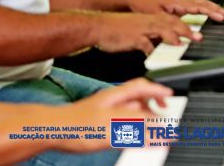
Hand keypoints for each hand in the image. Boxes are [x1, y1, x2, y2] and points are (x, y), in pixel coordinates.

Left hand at [52, 79, 172, 152]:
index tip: (170, 95)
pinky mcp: (98, 126)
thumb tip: (160, 126)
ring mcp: (104, 113)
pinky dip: (131, 130)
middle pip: (138, 99)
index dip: (157, 91)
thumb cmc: (77, 124)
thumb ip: (138, 125)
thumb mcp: (113, 124)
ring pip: (129, 112)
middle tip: (164, 114)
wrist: (53, 131)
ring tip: (152, 130)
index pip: (142, 87)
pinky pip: (121, 125)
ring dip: (143, 119)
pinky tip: (131, 137)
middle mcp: (112, 102)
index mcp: (117, 96)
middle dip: (153, 106)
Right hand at [93, 12, 199, 54]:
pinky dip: (153, 48)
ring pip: (161, 29)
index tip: (198, 34)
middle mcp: (148, 22)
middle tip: (198, 38)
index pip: (173, 21)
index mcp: (151, 20)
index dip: (186, 27)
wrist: (99, 26)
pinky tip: (158, 54)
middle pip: (171, 23)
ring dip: (174, 36)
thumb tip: (161, 46)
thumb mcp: (137, 32)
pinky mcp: (133, 37)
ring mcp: (141, 29)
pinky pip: (145, 43)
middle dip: (186, 30)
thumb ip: (151, 38)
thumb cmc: (116, 30)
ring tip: (183, 44)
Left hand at [126, 0, 223, 21]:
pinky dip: (202, 10)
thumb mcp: (156, 17)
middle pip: (203, 3)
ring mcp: (178, 4)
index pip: (199, 7)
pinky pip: (193, 6)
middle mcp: (179, 2)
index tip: (222, 17)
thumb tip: (183, 33)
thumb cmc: (142, 4)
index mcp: (177, 3)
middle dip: (217, 9)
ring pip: (199, 4)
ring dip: (210, 8)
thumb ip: (170, 25)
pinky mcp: (174, 6)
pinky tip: (203, 15)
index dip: (212, 12)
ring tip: (221, 14)